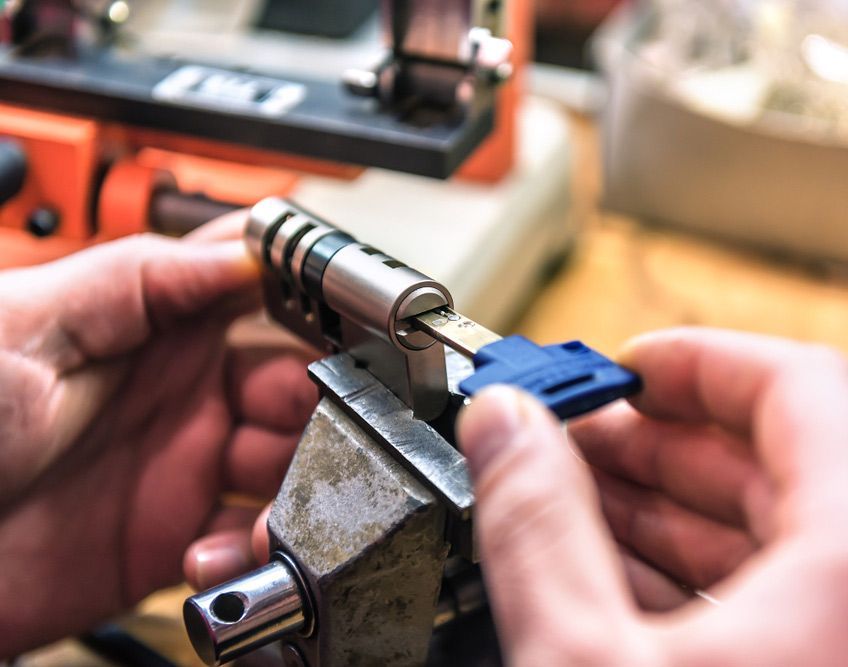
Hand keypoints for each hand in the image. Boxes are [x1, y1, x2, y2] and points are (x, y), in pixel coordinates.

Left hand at [0, 215, 317, 656]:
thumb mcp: (27, 323)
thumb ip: (138, 279)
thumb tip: (240, 252)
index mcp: (154, 328)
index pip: (259, 296)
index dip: (313, 305)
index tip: (351, 326)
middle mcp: (181, 394)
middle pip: (297, 387)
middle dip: (325, 407)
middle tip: (330, 431)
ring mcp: (181, 467)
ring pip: (288, 467)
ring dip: (303, 486)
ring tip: (276, 507)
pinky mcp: (170, 538)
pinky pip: (247, 542)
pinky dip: (254, 551)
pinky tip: (215, 553)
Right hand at [458, 327, 847, 665]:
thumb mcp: (587, 663)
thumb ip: (537, 526)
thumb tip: (504, 426)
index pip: (801, 388)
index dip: (694, 362)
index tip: (625, 367)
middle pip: (778, 460)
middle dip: (656, 442)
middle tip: (572, 438)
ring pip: (776, 534)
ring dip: (665, 509)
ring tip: (573, 503)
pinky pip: (780, 598)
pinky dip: (692, 575)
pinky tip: (611, 575)